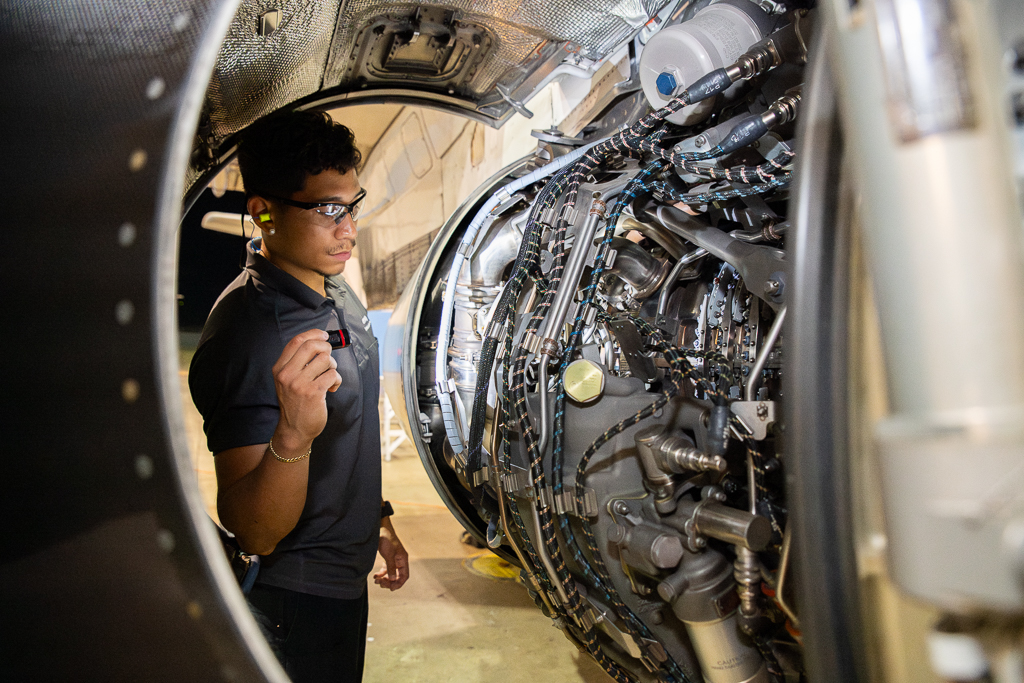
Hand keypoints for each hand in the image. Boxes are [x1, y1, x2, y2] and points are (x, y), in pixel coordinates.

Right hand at [272, 330, 342, 444]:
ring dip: (332, 367)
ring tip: (329, 377)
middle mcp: (287, 374)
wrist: (294, 430)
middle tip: (328, 359)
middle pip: (311, 346)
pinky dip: (337, 380)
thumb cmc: (295, 404)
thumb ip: (298, 363)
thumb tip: (319, 342)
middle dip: (326, 348)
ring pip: (325, 360)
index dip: (313, 334)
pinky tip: (332, 388)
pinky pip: (333, 374)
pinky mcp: (313, 392)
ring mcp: (299, 384)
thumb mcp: (287, 381)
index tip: (323, 335)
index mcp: (280, 369)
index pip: (296, 341)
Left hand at [374, 519, 408, 590]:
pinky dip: (381, 574)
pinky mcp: (387, 558)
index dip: (399, 583)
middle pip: (397, 576)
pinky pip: (385, 570)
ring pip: (391, 574)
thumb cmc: (386, 540)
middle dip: (389, 582)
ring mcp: (393, 560)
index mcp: (403, 559)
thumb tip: (393, 580)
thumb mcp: (389, 554)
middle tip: (380, 584)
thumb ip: (391, 567)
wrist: (380, 529)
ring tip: (376, 581)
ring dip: (384, 579)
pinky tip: (375, 576)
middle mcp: (399, 561)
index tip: (390, 588)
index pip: (404, 575)